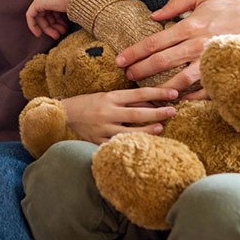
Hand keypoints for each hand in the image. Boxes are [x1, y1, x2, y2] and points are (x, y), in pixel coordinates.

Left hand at [25, 0, 80, 38]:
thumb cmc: (84, 1)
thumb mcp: (76, 7)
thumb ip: (68, 12)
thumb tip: (66, 23)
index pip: (55, 8)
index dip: (59, 20)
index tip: (65, 29)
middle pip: (48, 12)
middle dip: (54, 25)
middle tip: (60, 34)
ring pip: (41, 16)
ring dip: (48, 28)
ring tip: (57, 35)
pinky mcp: (38, 1)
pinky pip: (31, 15)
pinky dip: (33, 25)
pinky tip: (38, 34)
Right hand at [62, 87, 178, 142]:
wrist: (65, 114)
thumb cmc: (89, 103)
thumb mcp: (107, 96)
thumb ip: (127, 100)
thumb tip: (151, 103)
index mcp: (110, 97)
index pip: (139, 94)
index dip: (158, 94)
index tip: (174, 94)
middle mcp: (107, 112)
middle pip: (138, 113)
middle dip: (158, 113)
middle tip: (173, 111)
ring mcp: (103, 128)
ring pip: (130, 131)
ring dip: (148, 130)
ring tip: (161, 127)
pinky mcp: (98, 141)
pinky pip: (117, 145)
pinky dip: (130, 144)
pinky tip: (142, 145)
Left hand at [116, 0, 239, 88]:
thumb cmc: (230, 3)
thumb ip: (176, 4)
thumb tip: (154, 16)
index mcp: (190, 25)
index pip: (155, 42)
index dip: (135, 52)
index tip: (120, 60)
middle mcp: (198, 45)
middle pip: (162, 62)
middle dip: (141, 70)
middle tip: (126, 76)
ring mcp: (212, 60)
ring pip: (181, 80)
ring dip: (161, 88)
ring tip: (146, 94)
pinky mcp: (225, 70)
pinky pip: (205, 90)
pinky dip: (190, 97)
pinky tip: (176, 100)